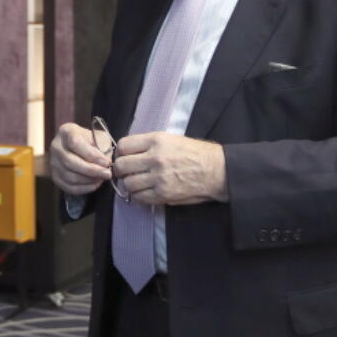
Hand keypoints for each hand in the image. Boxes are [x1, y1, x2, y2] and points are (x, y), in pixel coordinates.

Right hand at [49, 122, 110, 195]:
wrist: (75, 147)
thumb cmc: (89, 140)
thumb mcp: (97, 135)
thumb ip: (102, 145)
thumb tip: (105, 161)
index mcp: (66, 132)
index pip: (75, 143)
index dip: (91, 154)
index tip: (106, 161)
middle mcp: (56, 147)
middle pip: (70, 162)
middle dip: (92, 170)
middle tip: (107, 174)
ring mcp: (53, 163)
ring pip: (70, 176)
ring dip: (89, 180)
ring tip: (102, 178)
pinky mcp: (55, 177)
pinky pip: (69, 187)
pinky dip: (84, 188)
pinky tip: (95, 184)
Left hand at [112, 132, 227, 205]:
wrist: (216, 170)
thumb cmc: (195, 153)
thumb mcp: (171, 139)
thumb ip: (149, 145)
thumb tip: (128, 153)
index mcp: (156, 140)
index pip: (123, 146)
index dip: (120, 153)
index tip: (123, 157)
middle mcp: (155, 158)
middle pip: (121, 166)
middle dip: (120, 170)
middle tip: (126, 172)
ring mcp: (158, 177)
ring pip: (128, 183)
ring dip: (129, 184)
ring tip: (136, 183)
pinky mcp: (163, 194)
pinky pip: (139, 197)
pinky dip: (137, 196)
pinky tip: (143, 192)